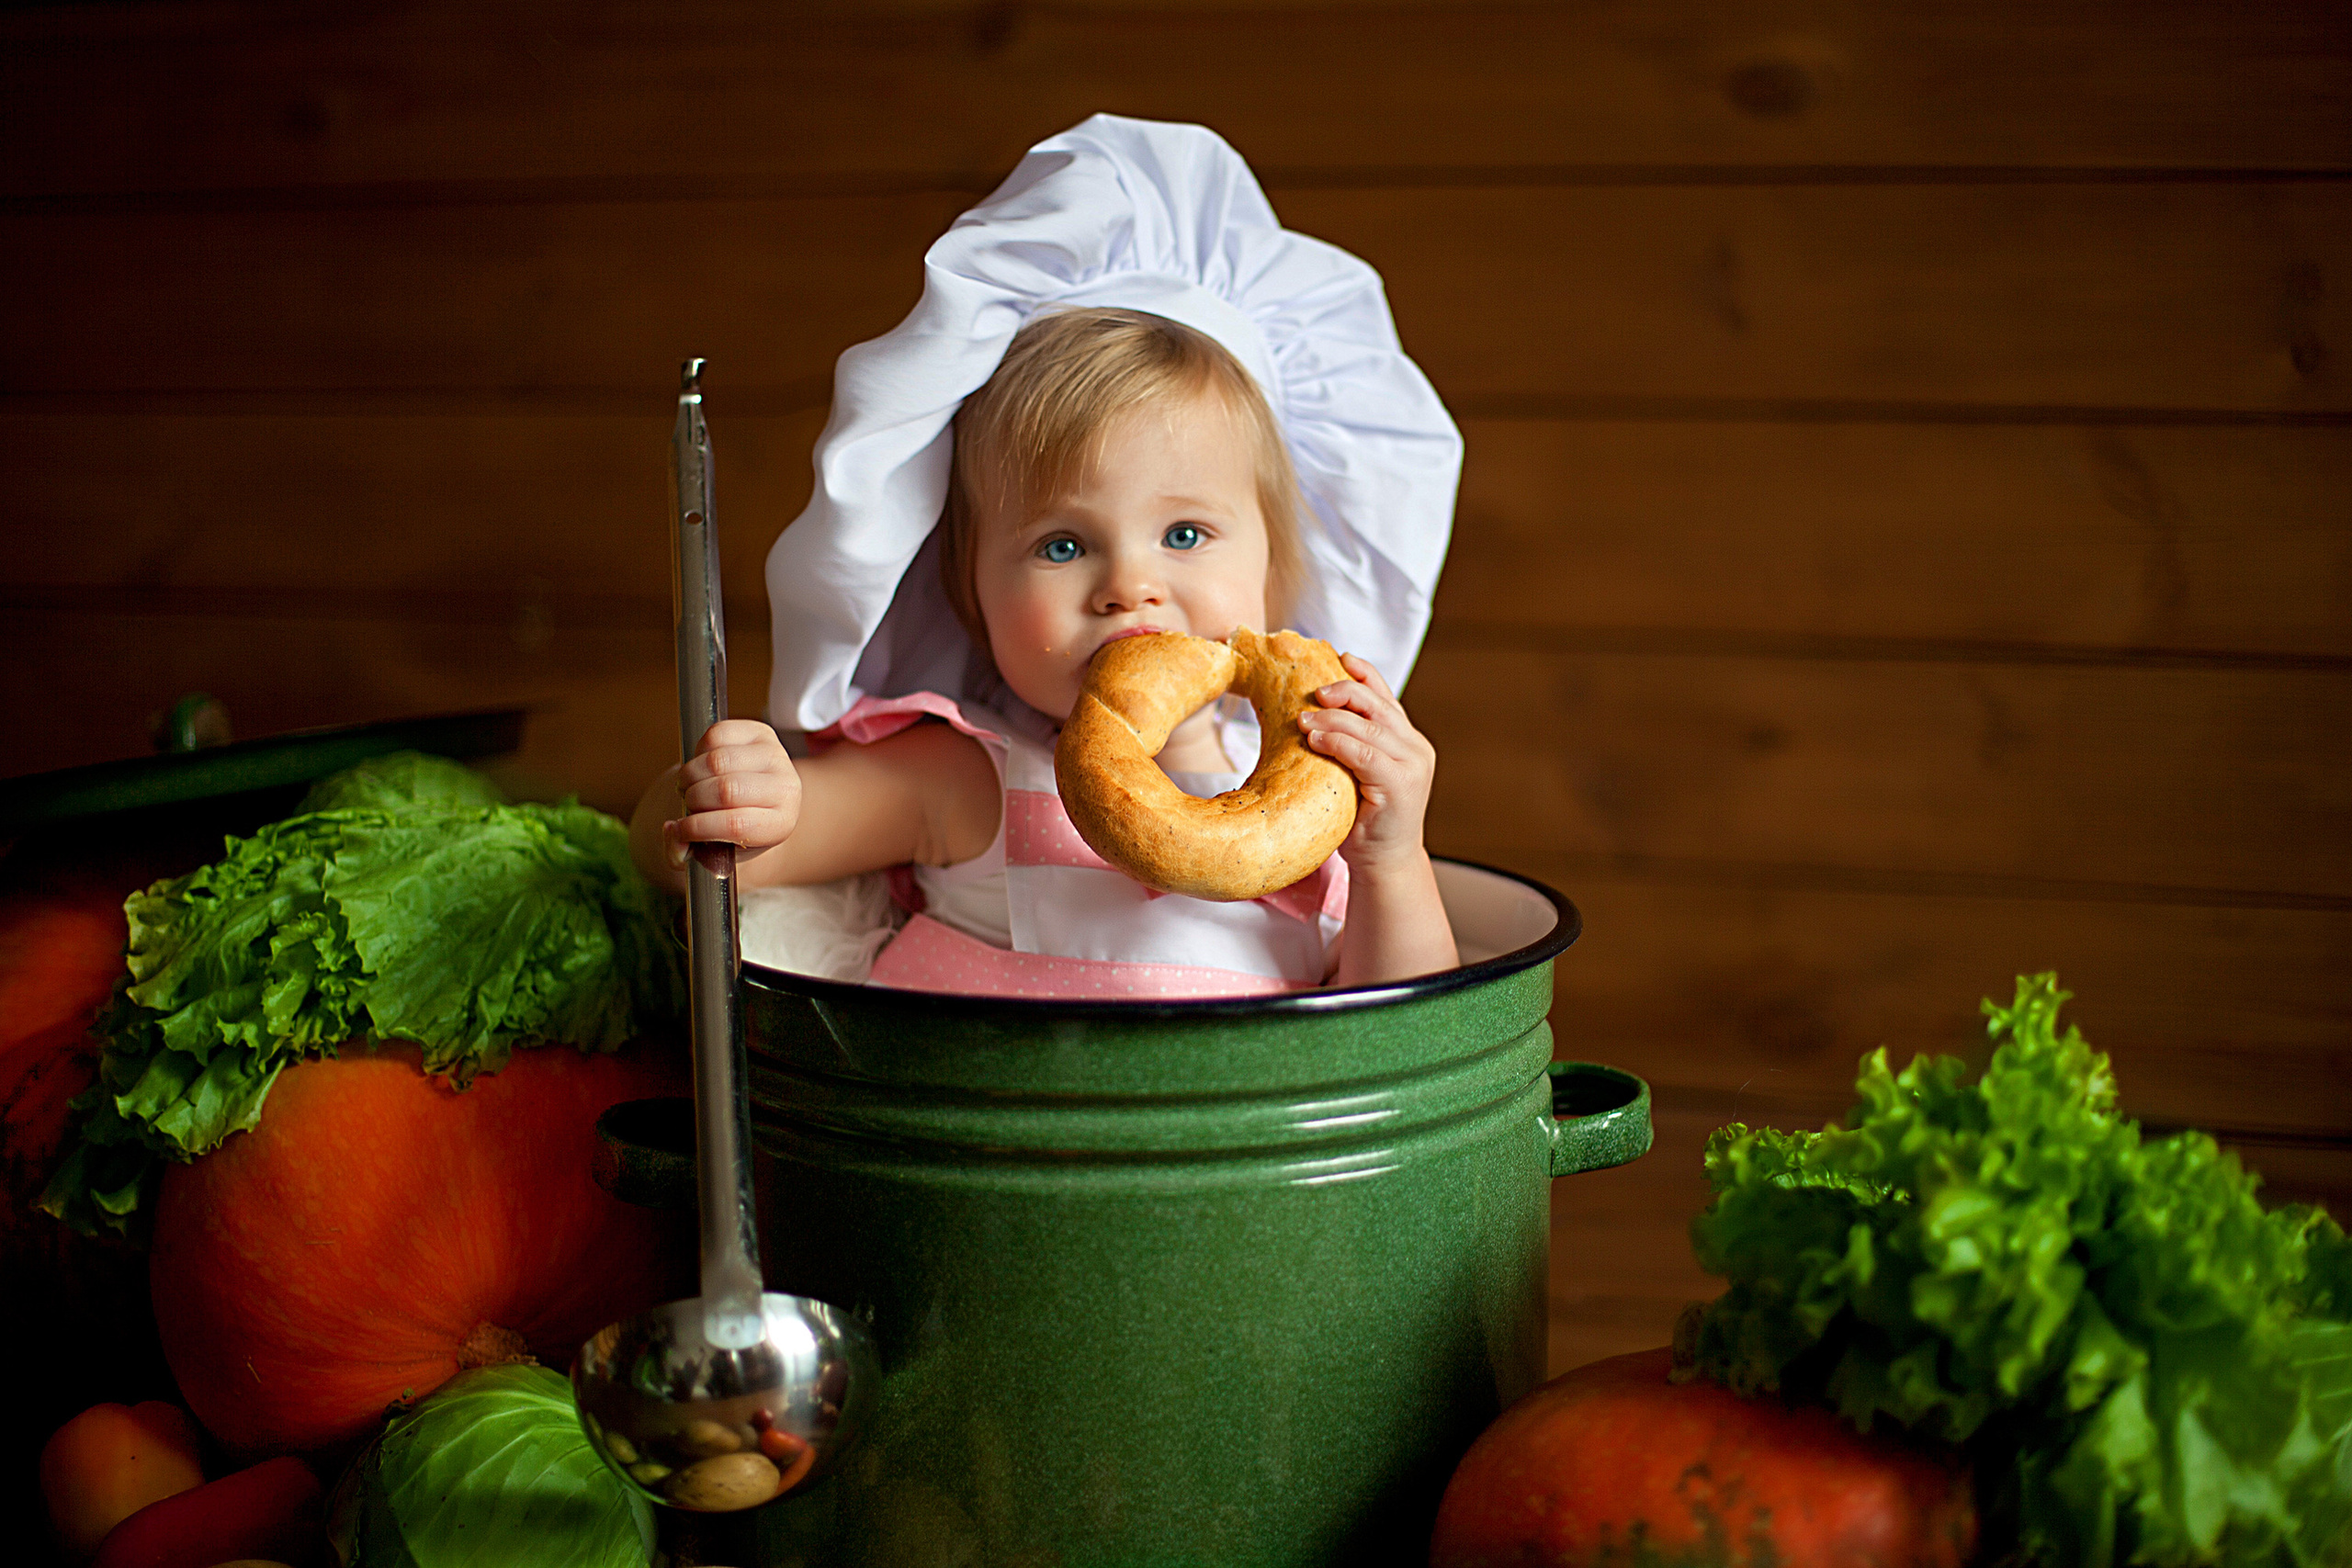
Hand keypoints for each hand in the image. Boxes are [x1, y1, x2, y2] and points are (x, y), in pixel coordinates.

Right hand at [666, 719, 800, 866]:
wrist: (755, 800)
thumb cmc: (733, 829)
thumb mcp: (714, 852)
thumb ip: (684, 852)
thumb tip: (671, 832)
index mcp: (780, 825)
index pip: (736, 825)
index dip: (699, 828)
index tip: (680, 830)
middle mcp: (786, 789)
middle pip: (726, 790)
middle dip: (694, 799)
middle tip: (688, 804)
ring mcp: (776, 756)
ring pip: (718, 760)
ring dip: (690, 775)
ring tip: (690, 786)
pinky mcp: (761, 731)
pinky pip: (717, 735)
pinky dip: (698, 751)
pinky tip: (703, 766)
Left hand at [1296, 653, 1436, 873]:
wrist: (1384, 863)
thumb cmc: (1363, 819)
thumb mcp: (1356, 773)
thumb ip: (1351, 744)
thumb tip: (1311, 713)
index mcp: (1407, 740)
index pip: (1386, 697)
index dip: (1364, 674)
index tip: (1339, 658)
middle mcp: (1415, 748)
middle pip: (1378, 705)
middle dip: (1344, 691)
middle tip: (1313, 692)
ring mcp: (1412, 766)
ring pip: (1369, 728)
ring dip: (1332, 719)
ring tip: (1303, 719)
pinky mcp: (1401, 785)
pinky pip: (1365, 754)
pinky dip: (1337, 743)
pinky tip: (1314, 740)